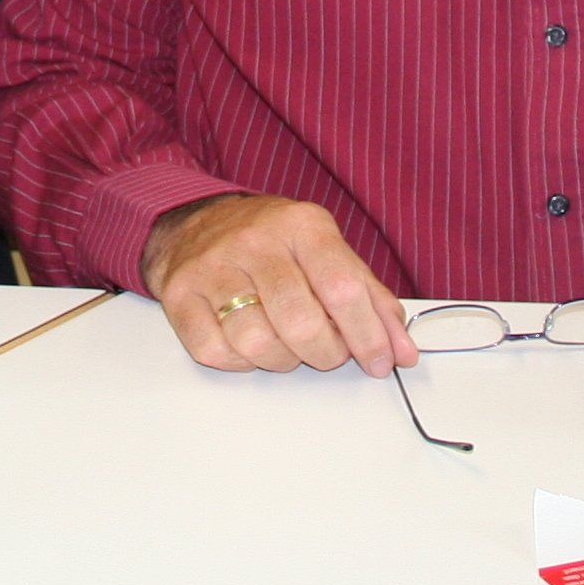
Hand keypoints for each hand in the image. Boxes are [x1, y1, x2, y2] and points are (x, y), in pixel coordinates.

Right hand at [143, 193, 413, 377]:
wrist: (194, 221)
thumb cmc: (271, 243)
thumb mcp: (327, 251)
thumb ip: (370, 298)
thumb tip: (403, 352)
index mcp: (301, 226)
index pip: (343, 288)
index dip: (368, 335)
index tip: (381, 362)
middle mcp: (255, 241)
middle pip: (301, 323)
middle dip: (326, 354)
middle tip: (328, 352)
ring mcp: (213, 268)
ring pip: (258, 343)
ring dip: (283, 360)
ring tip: (288, 346)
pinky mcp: (180, 295)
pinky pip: (216, 352)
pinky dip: (241, 362)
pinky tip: (249, 344)